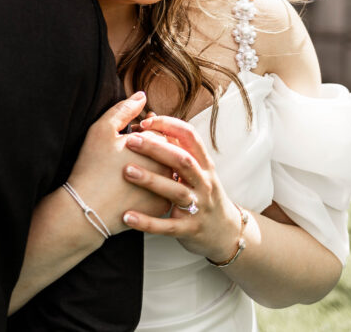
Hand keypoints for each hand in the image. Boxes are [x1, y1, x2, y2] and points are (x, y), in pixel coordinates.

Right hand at [65, 93, 171, 234]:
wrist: (86, 210)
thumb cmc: (91, 167)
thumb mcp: (102, 130)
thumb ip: (124, 109)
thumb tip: (142, 96)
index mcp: (156, 144)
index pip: (157, 131)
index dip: (141, 133)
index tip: (126, 139)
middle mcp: (167, 165)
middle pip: (165, 151)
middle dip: (151, 150)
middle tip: (127, 156)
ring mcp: (166, 189)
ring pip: (166, 173)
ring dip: (154, 169)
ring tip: (130, 172)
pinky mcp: (161, 208)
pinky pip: (162, 193)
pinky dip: (152, 190)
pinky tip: (134, 190)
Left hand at [121, 116, 242, 262]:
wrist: (224, 232)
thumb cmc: (202, 194)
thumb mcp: (198, 170)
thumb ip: (177, 148)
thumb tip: (150, 119)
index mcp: (204, 165)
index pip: (190, 137)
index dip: (169, 125)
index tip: (146, 121)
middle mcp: (204, 183)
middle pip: (182, 160)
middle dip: (156, 148)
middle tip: (130, 140)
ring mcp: (198, 206)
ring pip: (176, 191)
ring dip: (151, 180)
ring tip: (126, 171)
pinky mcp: (189, 229)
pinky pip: (167, 225)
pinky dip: (147, 222)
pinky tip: (127, 216)